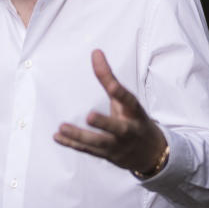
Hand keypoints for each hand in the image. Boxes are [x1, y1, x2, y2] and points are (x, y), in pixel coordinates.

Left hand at [54, 49, 166, 173]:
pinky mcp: (107, 155)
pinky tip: (57, 137)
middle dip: (104, 123)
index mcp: (134, 113)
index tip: (113, 85)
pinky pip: (88, 150)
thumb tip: (96, 52)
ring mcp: (118, 145)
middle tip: (90, 116)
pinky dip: (72, 144)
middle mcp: (128, 130)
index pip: (129, 101)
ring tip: (62, 127)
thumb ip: (109, 78)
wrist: (151, 153)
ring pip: (98, 143)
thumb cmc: (134, 119)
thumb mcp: (126, 100)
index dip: (121, 93)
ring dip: (80, 136)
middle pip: (117, 128)